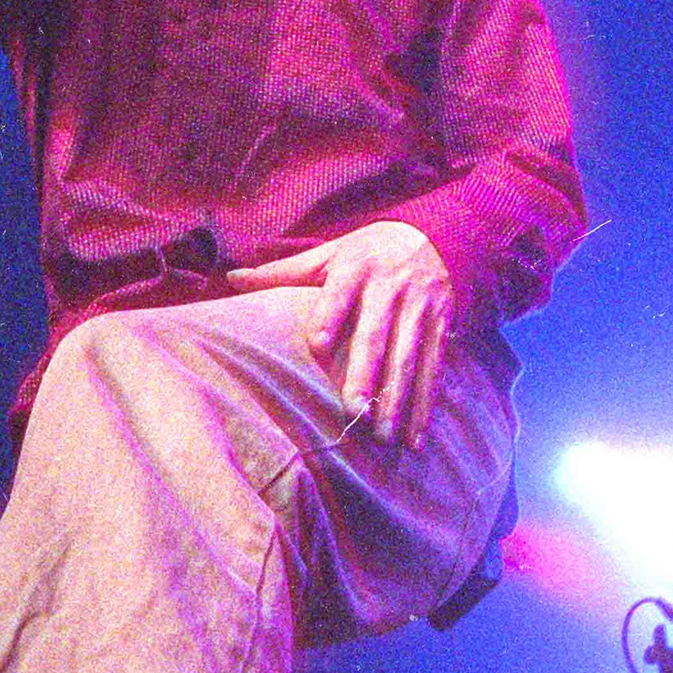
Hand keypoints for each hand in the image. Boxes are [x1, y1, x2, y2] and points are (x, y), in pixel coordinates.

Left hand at [229, 221, 455, 447]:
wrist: (439, 235)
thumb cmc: (368, 251)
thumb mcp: (330, 253)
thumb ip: (284, 271)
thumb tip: (232, 279)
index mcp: (357, 266)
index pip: (340, 291)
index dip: (330, 315)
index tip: (316, 344)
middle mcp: (391, 286)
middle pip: (375, 334)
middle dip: (365, 373)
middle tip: (353, 411)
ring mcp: (419, 308)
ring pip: (407, 357)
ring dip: (397, 399)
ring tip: (382, 436)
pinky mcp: (441, 326)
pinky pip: (433, 368)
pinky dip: (425, 405)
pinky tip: (414, 437)